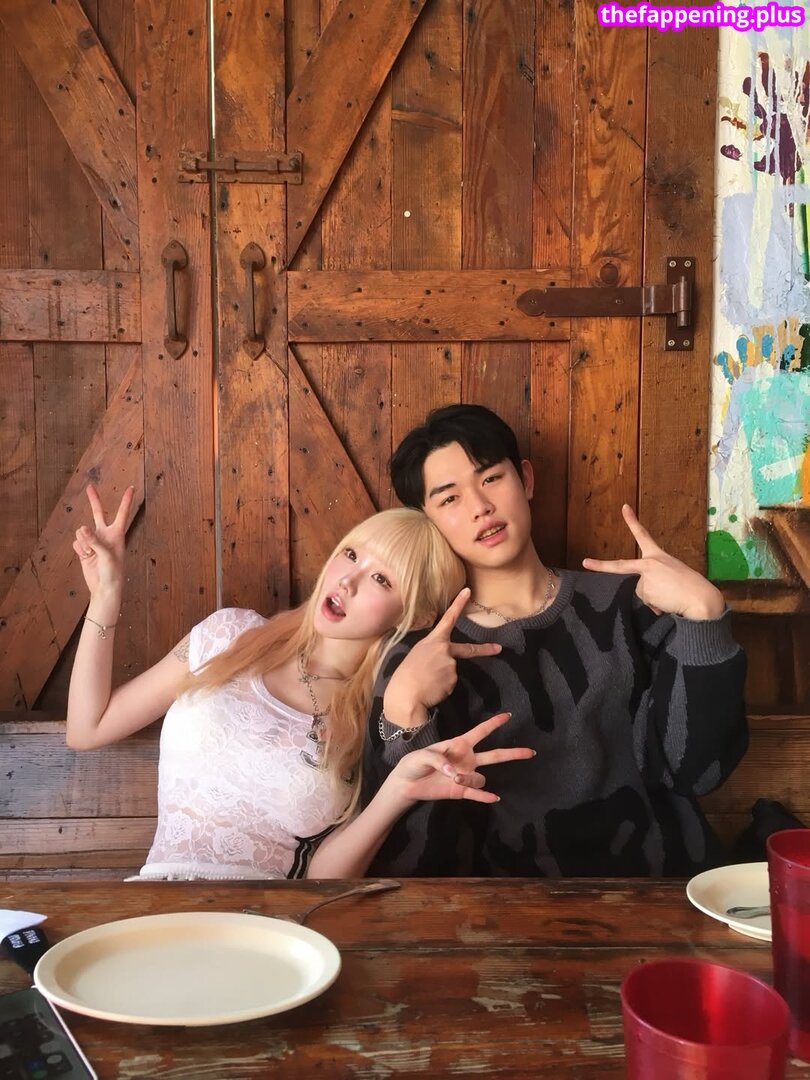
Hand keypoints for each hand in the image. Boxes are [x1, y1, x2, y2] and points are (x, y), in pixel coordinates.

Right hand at [72, 484, 134, 597]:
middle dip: (94, 500)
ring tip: (90, 553)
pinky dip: (79, 549)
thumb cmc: (113, 572)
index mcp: (117, 534)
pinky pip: (76, 542)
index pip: (122, 513)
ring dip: (83, 542)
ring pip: (81, 531)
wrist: (104, 588)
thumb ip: (94, 541)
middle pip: (98, 513)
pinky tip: (85, 557)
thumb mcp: (106, 555)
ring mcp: (94, 541)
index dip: (126, 500)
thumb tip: (82, 528)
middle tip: (89, 486)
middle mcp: (105, 535)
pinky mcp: (84, 549)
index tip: (131, 487)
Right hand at [383, 588, 501, 725]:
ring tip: (426, 683)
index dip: (458, 604)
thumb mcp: (416, 656)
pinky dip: (442, 687)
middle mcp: (444, 649)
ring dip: (442, 679)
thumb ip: (431, 654)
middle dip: (485, 649)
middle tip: (498, 648)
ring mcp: (451, 664)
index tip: (468, 591)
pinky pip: (450, 683)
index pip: (447, 618)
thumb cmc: (405, 677)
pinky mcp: (453, 678)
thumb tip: (441, 662)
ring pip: (451, 672)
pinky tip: (432, 689)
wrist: (405, 695)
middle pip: (468, 649)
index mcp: (432, 641)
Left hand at [390, 713, 534, 804]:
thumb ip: (438, 760)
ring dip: (470, 779)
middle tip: (530, 751)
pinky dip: (485, 796)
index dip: (493, 723)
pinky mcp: (460, 792)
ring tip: (454, 779)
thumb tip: (455, 773)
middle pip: (495, 755)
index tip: (507, 715)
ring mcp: (465, 776)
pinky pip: (477, 794)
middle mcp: (466, 759)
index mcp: (458, 745)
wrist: (406, 784)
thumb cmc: (413, 763)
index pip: (480, 732)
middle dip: (512, 753)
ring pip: (480, 778)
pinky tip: (494, 798)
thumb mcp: (422, 755)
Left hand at [582, 504, 724, 619]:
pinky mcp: (644, 591)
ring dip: (653, 598)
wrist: (702, 599)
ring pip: (641, 592)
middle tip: (585, 562)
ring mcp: (645, 577)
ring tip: (670, 597)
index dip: (632, 521)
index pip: (643, 535)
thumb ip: (656, 579)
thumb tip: (648, 596)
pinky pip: (646, 602)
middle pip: (621, 566)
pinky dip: (655, 605)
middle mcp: (649, 563)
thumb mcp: (673, 575)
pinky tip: (668, 603)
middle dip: (600, 565)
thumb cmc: (693, 587)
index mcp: (658, 556)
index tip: (624, 508)